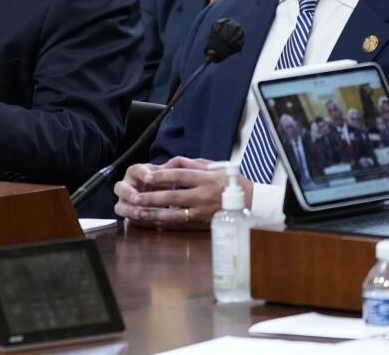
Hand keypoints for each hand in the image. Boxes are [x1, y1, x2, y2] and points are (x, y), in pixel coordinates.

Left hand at [114, 157, 249, 229]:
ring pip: (175, 215)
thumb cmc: (232, 182)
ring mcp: (204, 213)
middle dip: (152, 198)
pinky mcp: (204, 224)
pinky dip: (167, 224)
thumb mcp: (215, 167)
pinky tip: (154, 222)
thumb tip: (171, 163)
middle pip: (173, 197)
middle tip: (135, 197)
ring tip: (139, 212)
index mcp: (206, 179)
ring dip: (155, 214)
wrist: (253, 204)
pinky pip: (182, 225)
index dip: (161, 176)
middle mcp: (204, 196)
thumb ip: (192, 164)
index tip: (146, 176)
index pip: (179, 176)